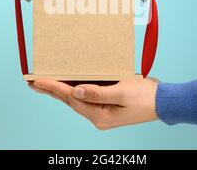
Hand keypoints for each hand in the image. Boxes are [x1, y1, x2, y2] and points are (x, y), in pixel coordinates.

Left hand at [29, 78, 158, 129]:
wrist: (163, 102)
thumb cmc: (145, 97)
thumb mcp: (122, 93)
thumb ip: (98, 93)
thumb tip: (75, 91)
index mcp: (100, 115)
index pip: (71, 98)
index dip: (53, 88)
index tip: (37, 81)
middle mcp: (98, 116)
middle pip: (70, 101)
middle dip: (51, 91)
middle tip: (33, 82)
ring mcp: (102, 112)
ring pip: (76, 99)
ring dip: (61, 91)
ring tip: (45, 84)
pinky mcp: (107, 106)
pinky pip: (86, 97)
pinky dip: (74, 90)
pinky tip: (68, 85)